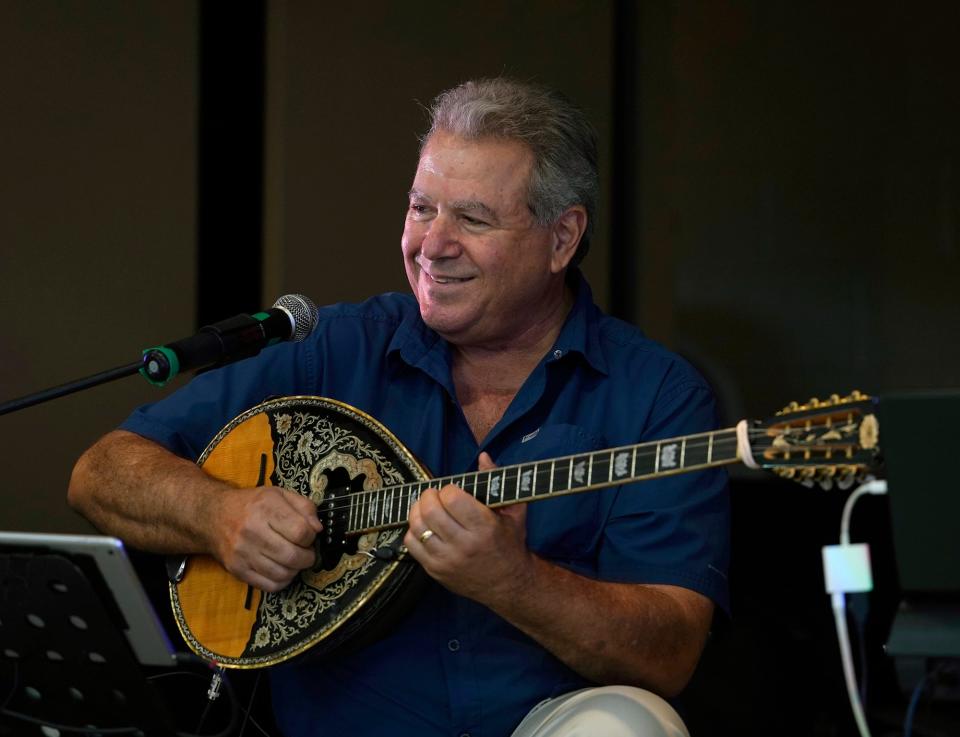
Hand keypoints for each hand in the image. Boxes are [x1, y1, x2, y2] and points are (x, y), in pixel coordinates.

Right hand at [212, 485, 322, 591]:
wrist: (214, 516)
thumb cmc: (253, 504)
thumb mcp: (280, 494)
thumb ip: (304, 507)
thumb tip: (318, 529)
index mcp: (266, 508)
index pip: (300, 531)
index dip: (311, 536)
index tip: (309, 536)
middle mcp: (252, 530)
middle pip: (292, 556)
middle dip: (308, 557)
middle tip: (307, 552)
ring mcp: (243, 553)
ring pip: (282, 574)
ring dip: (296, 570)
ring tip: (294, 560)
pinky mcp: (237, 570)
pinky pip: (269, 586)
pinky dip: (282, 581)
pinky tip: (282, 569)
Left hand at [403, 453, 534, 606]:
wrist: (510, 585)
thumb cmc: (511, 544)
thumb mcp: (514, 512)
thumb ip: (496, 482)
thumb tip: (483, 456)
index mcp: (484, 527)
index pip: (452, 498)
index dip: (448, 489)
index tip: (452, 490)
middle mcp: (464, 544)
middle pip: (431, 511)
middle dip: (428, 496)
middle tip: (434, 495)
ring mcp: (447, 560)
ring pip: (417, 527)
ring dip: (418, 511)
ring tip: (427, 508)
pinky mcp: (436, 571)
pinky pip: (411, 544)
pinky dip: (413, 530)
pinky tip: (425, 527)